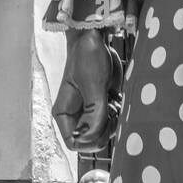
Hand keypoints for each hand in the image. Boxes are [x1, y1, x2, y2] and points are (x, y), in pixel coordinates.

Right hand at [53, 30, 120, 152]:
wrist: (95, 39)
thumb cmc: (88, 58)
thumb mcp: (93, 85)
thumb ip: (93, 114)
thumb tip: (87, 139)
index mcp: (64, 114)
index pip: (74, 143)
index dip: (90, 141)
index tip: (104, 125)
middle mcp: (76, 116)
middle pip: (92, 140)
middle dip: (105, 130)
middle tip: (111, 111)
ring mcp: (89, 112)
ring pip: (104, 132)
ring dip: (113, 122)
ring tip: (112, 102)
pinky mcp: (102, 106)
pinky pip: (112, 121)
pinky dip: (118, 114)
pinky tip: (116, 99)